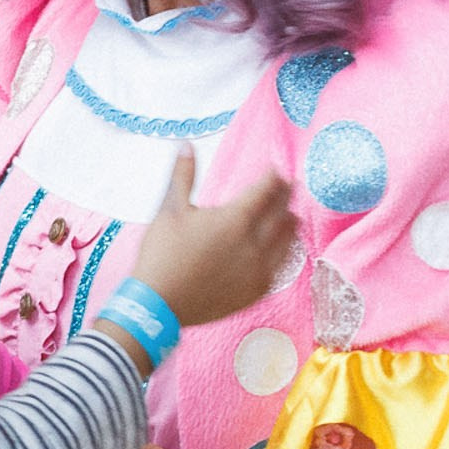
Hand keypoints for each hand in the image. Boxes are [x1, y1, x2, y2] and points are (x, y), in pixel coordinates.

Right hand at [127, 150, 296, 329]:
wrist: (159, 305)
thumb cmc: (162, 255)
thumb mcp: (169, 210)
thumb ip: (182, 175)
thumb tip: (186, 144)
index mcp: (234, 219)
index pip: (268, 189)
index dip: (275, 175)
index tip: (276, 168)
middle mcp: (254, 244)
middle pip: (283, 211)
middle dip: (286, 195)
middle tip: (286, 186)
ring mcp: (258, 270)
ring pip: (288, 240)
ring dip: (289, 222)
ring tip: (288, 213)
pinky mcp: (257, 290)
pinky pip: (282, 266)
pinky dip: (284, 251)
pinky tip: (280, 247)